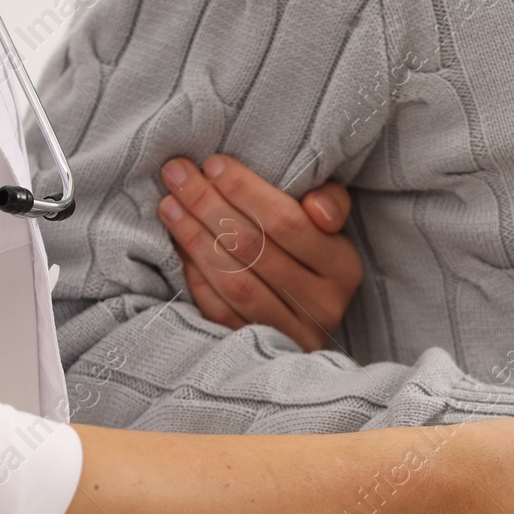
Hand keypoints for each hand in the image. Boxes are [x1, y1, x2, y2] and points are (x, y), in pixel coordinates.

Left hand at [158, 154, 361, 351]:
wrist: (305, 318)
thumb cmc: (311, 256)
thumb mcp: (330, 227)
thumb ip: (330, 202)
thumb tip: (316, 208)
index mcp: (343, 268)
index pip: (288, 222)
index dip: (245, 191)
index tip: (212, 164)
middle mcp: (322, 305)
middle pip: (254, 249)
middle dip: (208, 206)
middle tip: (177, 176)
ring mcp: (289, 333)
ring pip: (234, 282)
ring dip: (195, 239)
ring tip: (170, 206)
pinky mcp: (259, 350)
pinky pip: (220, 311)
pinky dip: (196, 277)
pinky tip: (179, 247)